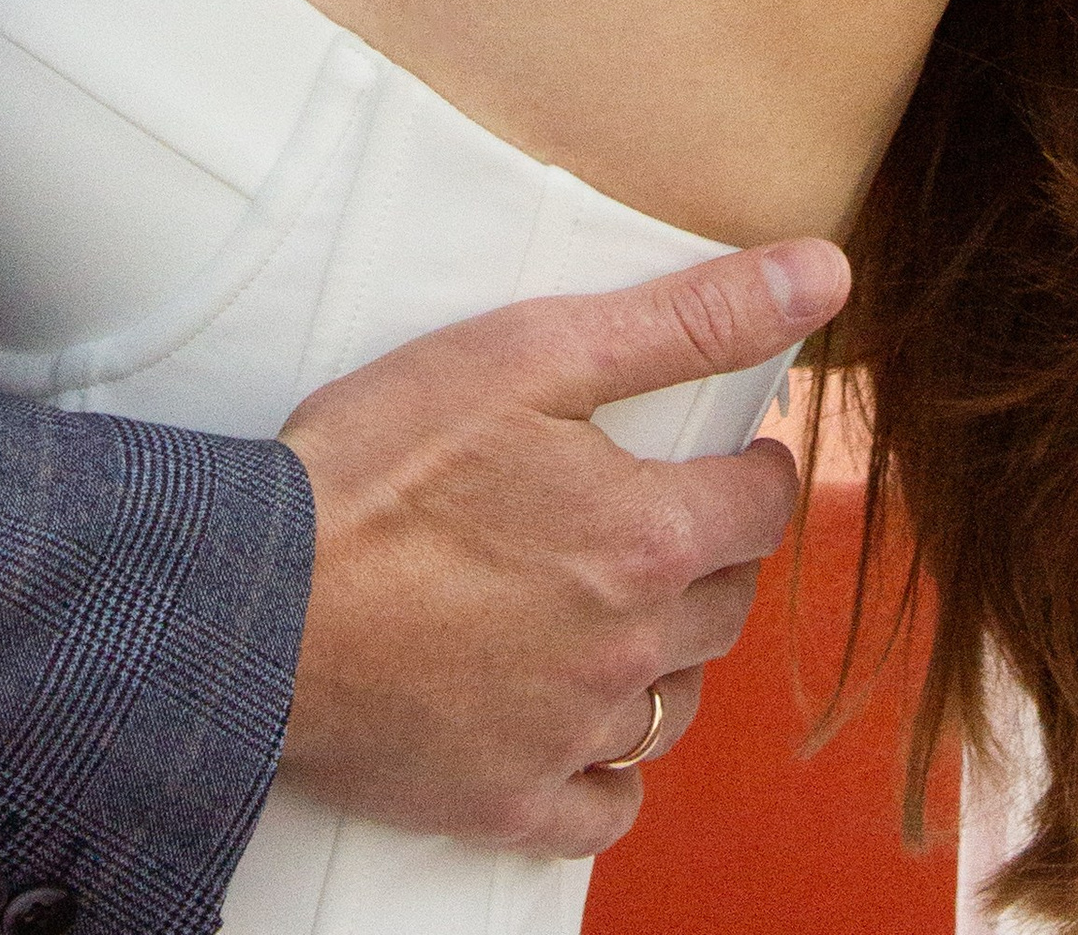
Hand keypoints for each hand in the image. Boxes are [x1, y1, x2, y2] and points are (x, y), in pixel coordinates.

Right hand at [277, 235, 847, 855]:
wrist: (255, 599)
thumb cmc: (380, 462)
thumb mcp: (533, 352)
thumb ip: (688, 319)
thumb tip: (822, 273)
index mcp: (649, 541)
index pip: (761, 506)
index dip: (754, 467)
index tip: (735, 449)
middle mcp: (629, 651)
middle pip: (724, 605)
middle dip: (711, 552)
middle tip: (663, 511)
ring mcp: (570, 736)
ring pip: (671, 703)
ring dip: (664, 652)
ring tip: (614, 603)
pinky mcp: (505, 799)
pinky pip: (603, 805)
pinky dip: (608, 766)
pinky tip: (579, 722)